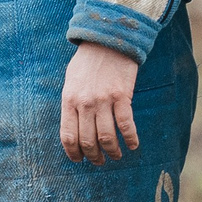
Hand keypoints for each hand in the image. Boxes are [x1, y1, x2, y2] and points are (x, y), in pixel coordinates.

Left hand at [60, 42, 140, 162]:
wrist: (107, 40)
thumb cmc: (87, 61)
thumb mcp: (70, 81)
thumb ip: (71, 104)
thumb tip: (74, 128)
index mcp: (68, 100)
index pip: (68, 136)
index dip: (73, 153)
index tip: (79, 160)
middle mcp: (84, 103)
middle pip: (88, 141)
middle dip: (94, 157)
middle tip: (100, 162)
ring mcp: (103, 100)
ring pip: (107, 137)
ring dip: (113, 152)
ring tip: (116, 156)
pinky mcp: (122, 96)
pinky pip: (126, 125)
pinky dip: (131, 139)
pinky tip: (133, 145)